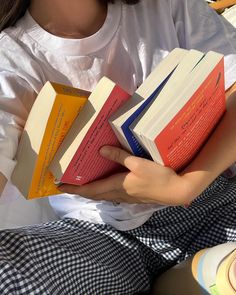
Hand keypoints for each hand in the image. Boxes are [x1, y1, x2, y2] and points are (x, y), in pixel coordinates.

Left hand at [58, 146, 192, 204]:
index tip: (60, 188)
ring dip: (91, 192)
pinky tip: (104, 185)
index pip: (91, 190)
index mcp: (117, 186)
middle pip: (95, 195)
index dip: (75, 189)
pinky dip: (102, 191)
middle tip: (68, 185)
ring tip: (82, 185)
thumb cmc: (158, 177)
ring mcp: (127, 197)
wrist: (176, 191)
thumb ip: (119, 157)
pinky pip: (112, 194)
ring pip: (103, 195)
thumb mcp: (138, 163)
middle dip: (80, 191)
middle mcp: (119, 194)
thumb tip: (101, 150)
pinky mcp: (133, 196)